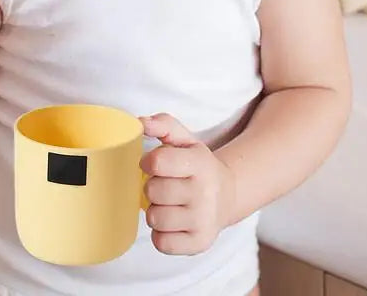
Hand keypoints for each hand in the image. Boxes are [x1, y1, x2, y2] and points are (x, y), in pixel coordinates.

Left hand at [140, 113, 235, 255]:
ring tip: (168, 204)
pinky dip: (161, 233)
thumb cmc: (196, 165)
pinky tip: (172, 222)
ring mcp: (203, 220)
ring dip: (155, 211)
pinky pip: (161, 242)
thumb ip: (163, 124)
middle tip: (163, 185)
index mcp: (200, 163)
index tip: (151, 163)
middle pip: (153, 191)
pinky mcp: (199, 243)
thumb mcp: (185, 139)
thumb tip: (140, 122)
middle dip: (151, 187)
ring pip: (154, 218)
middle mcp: (205, 192)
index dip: (147, 162)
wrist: (227, 196)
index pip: (157, 162)